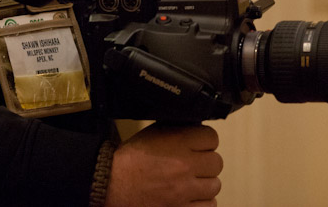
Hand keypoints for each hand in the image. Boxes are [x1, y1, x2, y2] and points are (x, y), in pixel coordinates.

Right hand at [104, 124, 222, 206]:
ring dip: (204, 184)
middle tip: (193, 166)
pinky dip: (202, 203)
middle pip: (216, 162)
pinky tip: (190, 198)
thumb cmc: (130, 160)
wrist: (111, 186)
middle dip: (205, 163)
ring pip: (214, 186)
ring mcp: (185, 190)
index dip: (204, 141)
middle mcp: (185, 165)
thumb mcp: (153, 134)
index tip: (198, 146)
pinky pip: (209, 206)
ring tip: (190, 183)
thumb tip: (196, 128)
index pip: (211, 138)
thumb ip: (177, 130)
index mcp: (178, 142)